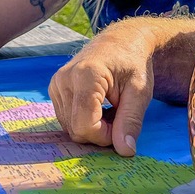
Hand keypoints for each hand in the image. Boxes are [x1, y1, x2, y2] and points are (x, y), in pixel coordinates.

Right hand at [49, 32, 153, 156]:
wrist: (121, 41)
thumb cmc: (133, 64)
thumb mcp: (140, 93)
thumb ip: (131, 121)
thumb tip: (125, 151)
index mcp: (86, 75)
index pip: (84, 125)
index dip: (104, 136)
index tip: (121, 126)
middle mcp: (65, 78)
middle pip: (75, 129)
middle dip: (99, 133)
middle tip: (118, 116)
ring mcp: (56, 83)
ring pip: (69, 127)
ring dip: (91, 127)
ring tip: (109, 109)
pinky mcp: (54, 88)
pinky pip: (65, 118)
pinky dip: (83, 120)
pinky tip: (97, 107)